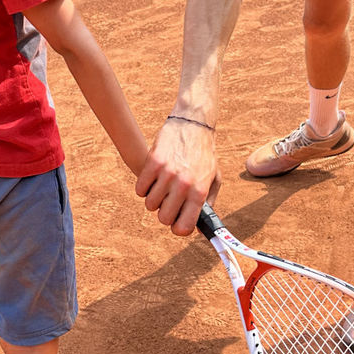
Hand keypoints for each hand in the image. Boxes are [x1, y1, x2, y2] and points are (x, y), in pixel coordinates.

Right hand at [135, 118, 221, 236]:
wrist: (193, 124)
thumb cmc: (204, 154)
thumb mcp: (214, 179)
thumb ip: (208, 204)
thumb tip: (198, 228)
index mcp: (199, 191)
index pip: (184, 226)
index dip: (179, 229)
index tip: (177, 223)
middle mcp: (183, 184)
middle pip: (164, 218)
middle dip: (165, 214)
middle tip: (168, 202)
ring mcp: (167, 173)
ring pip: (149, 204)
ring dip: (153, 199)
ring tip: (162, 188)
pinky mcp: (153, 162)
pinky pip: (140, 189)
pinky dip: (144, 188)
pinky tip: (153, 179)